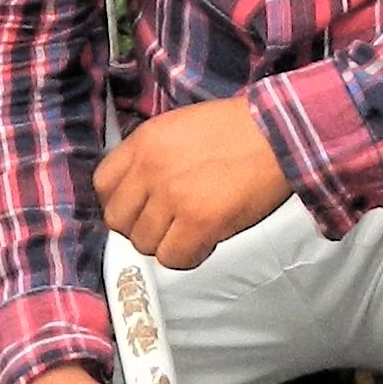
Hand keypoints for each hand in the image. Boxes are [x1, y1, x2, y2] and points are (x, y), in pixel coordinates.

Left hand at [95, 94, 294, 271]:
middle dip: (140, 228)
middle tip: (166, 226)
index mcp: (145, 141)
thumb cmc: (239, 129)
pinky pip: (174, 258)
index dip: (120, 203)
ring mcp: (173, 196)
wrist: (279, 132)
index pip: (103, 185)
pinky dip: (189, 256)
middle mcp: (151, 168)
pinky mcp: (199, 220)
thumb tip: (140, 191)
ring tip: (191, 232)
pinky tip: (205, 242)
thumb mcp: (180, 126)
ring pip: (145, 244)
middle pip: (118, 220)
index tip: (137, 209)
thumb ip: (153, 155)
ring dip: (167, 244)